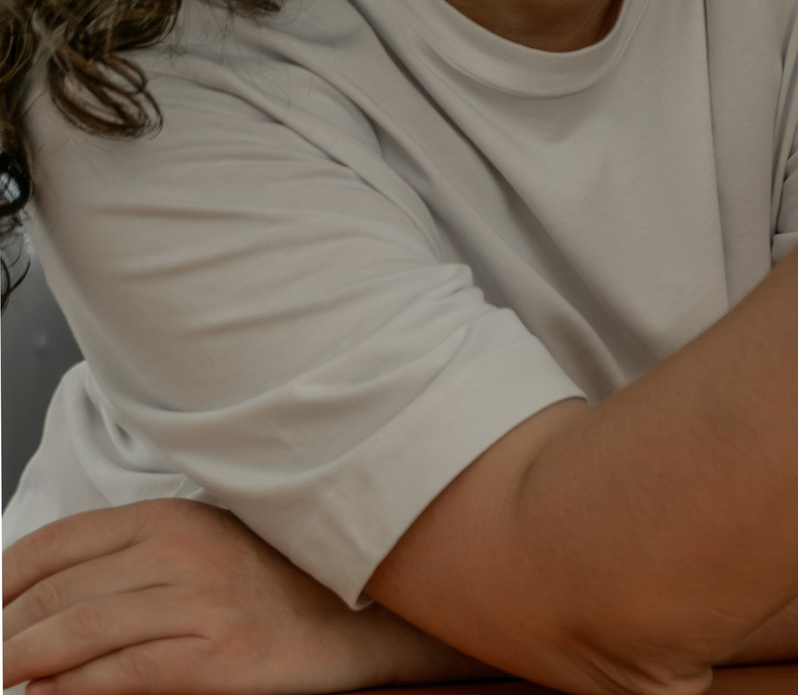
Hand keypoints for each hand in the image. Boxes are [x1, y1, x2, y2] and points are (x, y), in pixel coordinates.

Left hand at [2, 499, 486, 694]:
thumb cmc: (279, 586)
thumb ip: (131, 565)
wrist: (365, 621)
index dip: (1, 583)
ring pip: (76, 635)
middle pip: (56, 595)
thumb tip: (41, 604)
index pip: (54, 545)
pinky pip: (119, 675)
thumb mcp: (203, 550)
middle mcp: (183, 552)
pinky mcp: (218, 657)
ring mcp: (201, 604)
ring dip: (22, 663)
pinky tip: (49, 694)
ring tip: (4, 679)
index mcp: (174, 518)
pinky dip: (71, 688)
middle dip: (1, 634)